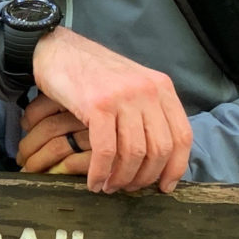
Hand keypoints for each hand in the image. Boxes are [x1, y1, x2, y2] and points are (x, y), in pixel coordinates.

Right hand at [28, 27, 192, 193]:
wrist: (56, 49)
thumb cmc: (91, 73)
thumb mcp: (130, 85)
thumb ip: (147, 111)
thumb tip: (157, 155)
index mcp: (161, 87)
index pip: (182, 135)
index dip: (176, 166)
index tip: (165, 187)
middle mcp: (148, 91)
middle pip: (160, 149)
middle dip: (144, 177)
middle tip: (127, 189)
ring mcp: (124, 97)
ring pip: (134, 153)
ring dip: (121, 178)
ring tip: (108, 187)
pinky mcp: (98, 105)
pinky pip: (106, 150)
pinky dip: (100, 172)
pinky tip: (93, 182)